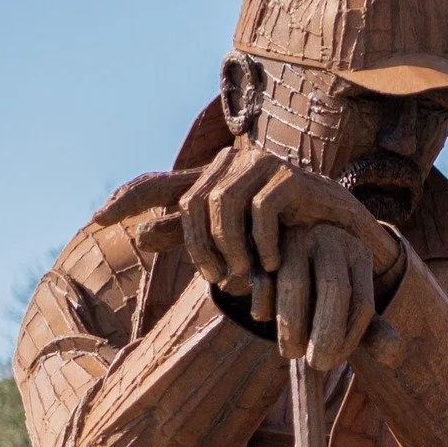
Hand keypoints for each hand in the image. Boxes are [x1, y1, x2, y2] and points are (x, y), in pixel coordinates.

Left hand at [95, 147, 402, 305]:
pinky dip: (263, 242)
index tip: (97, 219)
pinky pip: (261, 209)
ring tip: (245, 277)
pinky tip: (273, 264)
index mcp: (216, 179)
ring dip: (230, 247)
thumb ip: (195, 237)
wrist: (350, 233)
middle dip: (201, 248)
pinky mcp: (291, 177)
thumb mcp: (240, 244)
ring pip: (223, 204)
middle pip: (193, 202)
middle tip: (220, 282)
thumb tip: (140, 237)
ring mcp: (263, 165)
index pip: (164, 184)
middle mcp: (234, 164)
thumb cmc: (292, 238)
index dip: (130, 197)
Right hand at [275, 223, 377, 369]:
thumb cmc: (322, 283)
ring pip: (294, 283)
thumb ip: (372, 328)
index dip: (349, 337)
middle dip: (327, 331)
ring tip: (291, 353)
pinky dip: (262, 302)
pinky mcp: (263, 243)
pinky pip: (261, 276)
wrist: (283, 238)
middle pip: (334, 288)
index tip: (334, 361)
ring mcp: (296, 238)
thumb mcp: (351, 300)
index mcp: (358, 255)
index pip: (361, 302)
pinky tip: (263, 318)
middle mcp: (331, 241)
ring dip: (292, 324)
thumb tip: (394, 353)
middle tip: (318, 364)